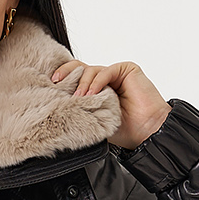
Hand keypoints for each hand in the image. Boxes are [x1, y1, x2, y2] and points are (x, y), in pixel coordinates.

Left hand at [51, 57, 170, 149]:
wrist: (146, 131)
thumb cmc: (124, 130)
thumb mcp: (94, 119)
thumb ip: (81, 109)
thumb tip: (58, 107)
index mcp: (97, 90)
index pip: (76, 77)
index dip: (64, 78)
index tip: (52, 85)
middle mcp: (105, 79)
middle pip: (80, 68)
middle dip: (67, 73)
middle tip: (57, 83)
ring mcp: (116, 74)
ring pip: (91, 70)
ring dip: (83, 84)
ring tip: (80, 98)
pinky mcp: (127, 69)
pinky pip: (106, 71)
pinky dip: (97, 81)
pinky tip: (92, 93)